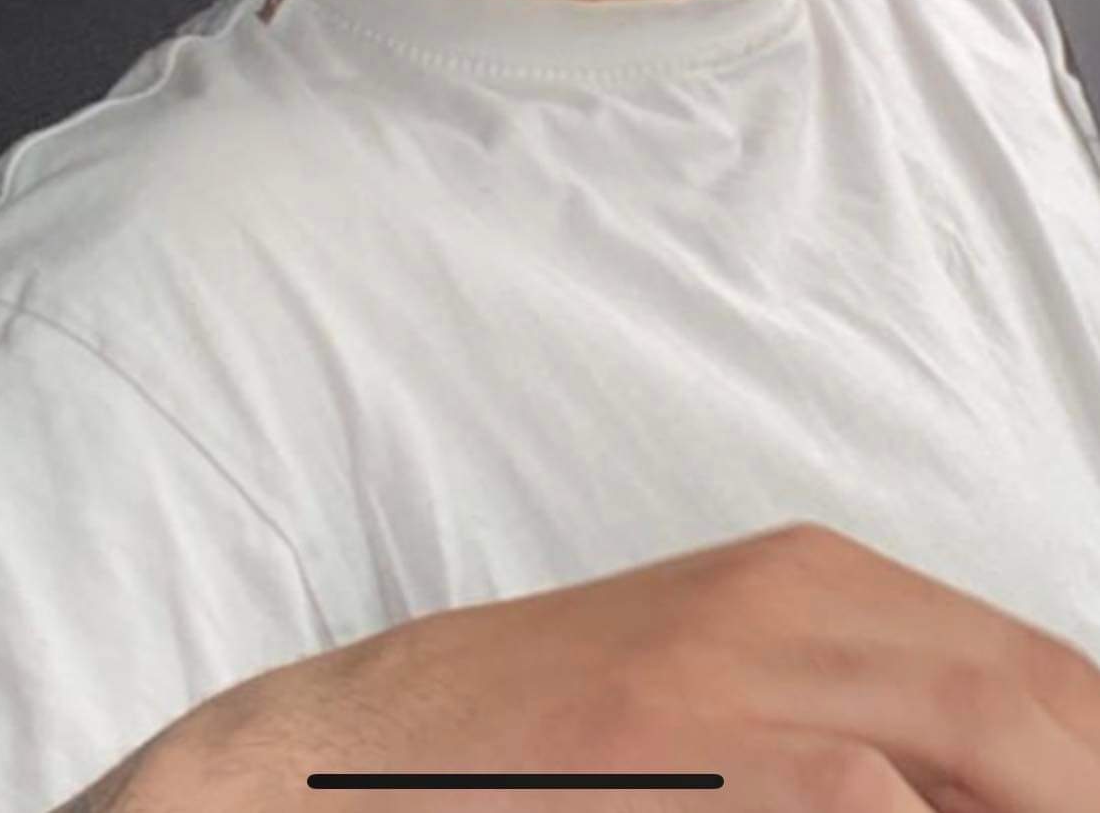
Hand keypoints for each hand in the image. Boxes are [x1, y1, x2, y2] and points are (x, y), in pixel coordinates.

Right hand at [114, 520, 1099, 811]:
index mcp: (804, 580)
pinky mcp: (688, 761)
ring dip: (1043, 802)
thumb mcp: (702, 686)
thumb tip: (971, 777)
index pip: (1035, 662)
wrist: (345, 757)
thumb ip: (841, 709)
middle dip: (1088, 780)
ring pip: (980, 738)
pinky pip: (863, 798)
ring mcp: (736, 685)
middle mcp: (788, 608)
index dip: (1096, 746)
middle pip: (1030, 697)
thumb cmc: (534, 749)